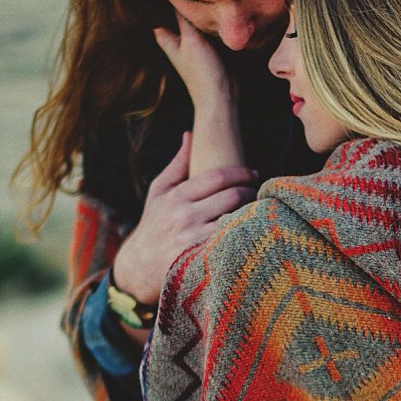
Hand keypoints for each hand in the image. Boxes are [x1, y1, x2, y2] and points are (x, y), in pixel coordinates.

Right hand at [110, 133, 257, 304]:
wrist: (140, 266)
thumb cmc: (154, 223)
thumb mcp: (159, 192)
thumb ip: (177, 165)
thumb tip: (190, 134)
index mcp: (177, 196)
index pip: (218, 177)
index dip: (241, 173)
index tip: (254, 174)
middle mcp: (185, 216)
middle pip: (231, 197)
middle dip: (251, 193)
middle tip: (259, 193)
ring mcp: (193, 240)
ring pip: (234, 221)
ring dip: (252, 215)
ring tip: (261, 211)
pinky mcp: (201, 260)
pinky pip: (231, 244)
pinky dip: (244, 236)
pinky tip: (252, 233)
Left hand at [154, 16, 230, 107]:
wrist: (222, 95)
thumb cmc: (202, 72)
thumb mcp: (191, 39)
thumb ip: (183, 16)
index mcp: (165, 36)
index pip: (158, 8)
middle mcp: (175, 37)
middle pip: (176, 10)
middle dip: (184, 0)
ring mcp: (191, 40)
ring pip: (192, 16)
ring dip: (199, 9)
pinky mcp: (205, 44)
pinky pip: (204, 25)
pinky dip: (208, 19)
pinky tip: (215, 11)